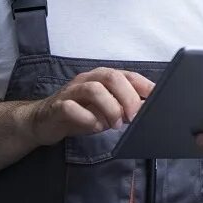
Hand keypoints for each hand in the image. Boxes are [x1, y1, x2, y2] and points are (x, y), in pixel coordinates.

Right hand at [28, 68, 154, 145]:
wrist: (43, 121)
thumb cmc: (80, 114)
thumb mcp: (107, 110)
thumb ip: (125, 107)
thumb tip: (148, 111)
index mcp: (103, 78)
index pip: (127, 75)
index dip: (144, 85)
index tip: (158, 98)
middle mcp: (88, 80)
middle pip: (112, 77)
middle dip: (127, 96)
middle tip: (134, 116)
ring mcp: (71, 92)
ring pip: (93, 89)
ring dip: (109, 107)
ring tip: (116, 124)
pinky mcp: (57, 106)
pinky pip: (71, 108)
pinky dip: (87, 119)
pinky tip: (95, 127)